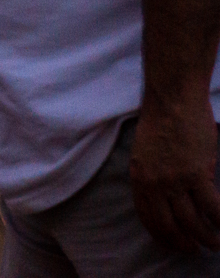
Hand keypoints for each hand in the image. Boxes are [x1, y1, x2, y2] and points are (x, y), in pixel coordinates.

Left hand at [130, 99, 219, 253]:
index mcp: (138, 178)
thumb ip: (152, 177)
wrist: (172, 101)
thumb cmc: (160, 123)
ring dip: (205, 237)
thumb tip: (167, 199)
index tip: (172, 244)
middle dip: (182, 242)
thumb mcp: (144, 154)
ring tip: (214, 244)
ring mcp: (175, 180)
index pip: (147, 217)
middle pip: (169, 225)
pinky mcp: (197, 174)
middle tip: (195, 250)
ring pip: (192, 221)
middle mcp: (154, 183)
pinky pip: (212, 207)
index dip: (161, 235)